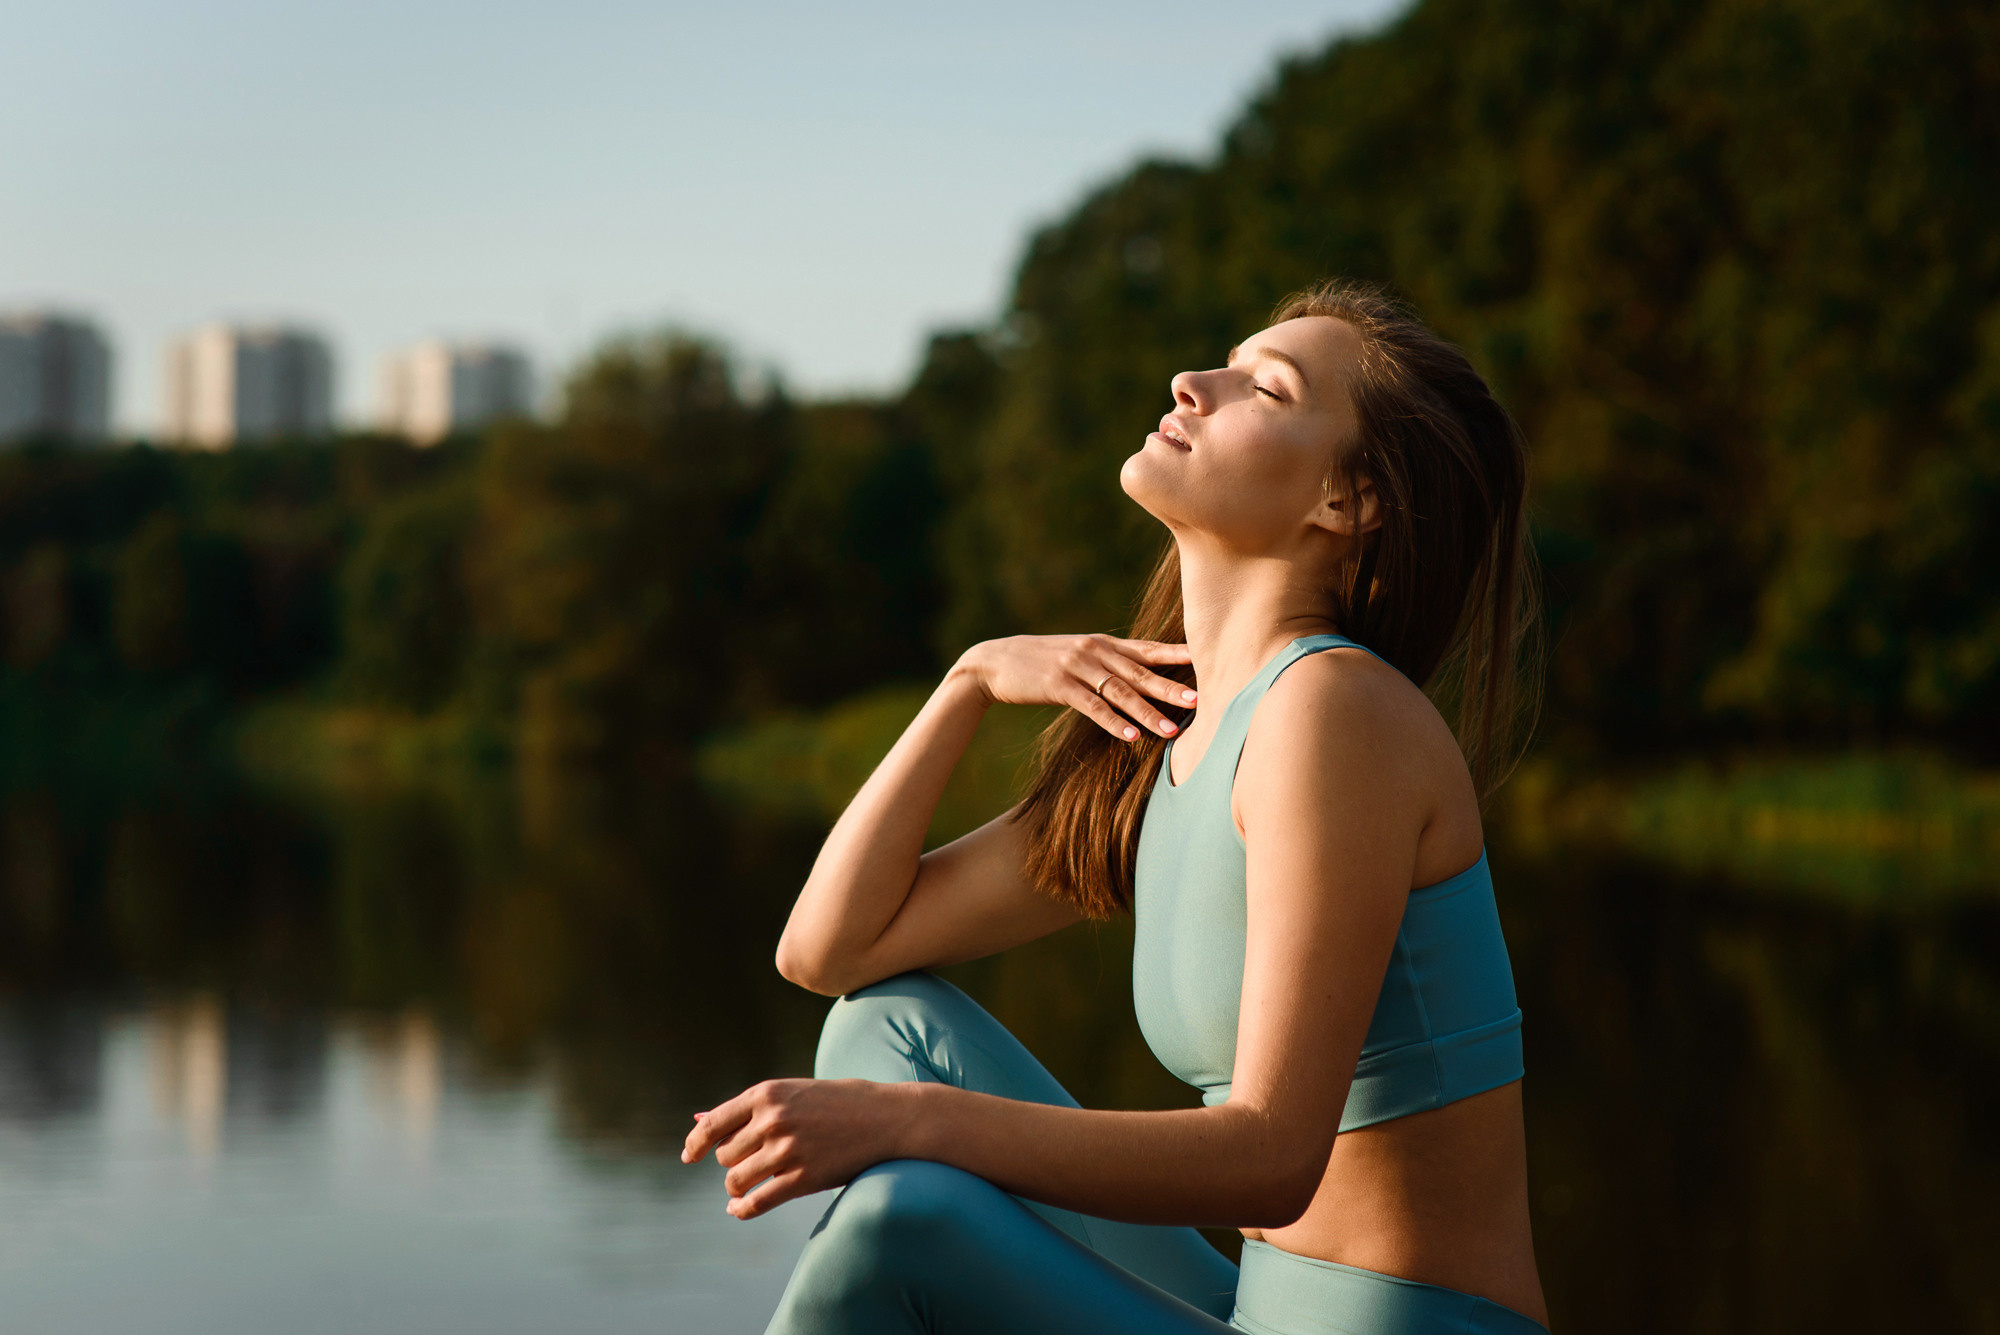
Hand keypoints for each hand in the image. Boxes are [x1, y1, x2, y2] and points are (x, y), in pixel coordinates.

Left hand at [681, 1078, 917, 1219]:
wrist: (887, 1118)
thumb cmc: (840, 1101)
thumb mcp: (794, 1092)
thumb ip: (750, 1109)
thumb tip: (698, 1121)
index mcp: (767, 1093)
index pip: (714, 1123)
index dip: (696, 1143)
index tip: (690, 1156)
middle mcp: (772, 1120)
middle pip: (726, 1156)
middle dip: (733, 1163)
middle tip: (751, 1162)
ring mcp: (787, 1151)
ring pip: (736, 1180)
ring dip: (738, 1186)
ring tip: (751, 1183)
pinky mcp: (802, 1178)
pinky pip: (757, 1202)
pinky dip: (742, 1209)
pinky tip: (738, 1209)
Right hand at [956, 634, 1197, 741]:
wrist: (993, 662)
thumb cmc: (1039, 662)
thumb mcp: (1076, 655)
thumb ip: (1106, 661)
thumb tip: (1138, 676)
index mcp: (1102, 644)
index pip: (1146, 649)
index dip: (1174, 655)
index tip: (1204, 660)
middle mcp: (1093, 651)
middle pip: (1139, 672)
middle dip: (1171, 687)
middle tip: (1200, 700)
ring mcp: (1076, 667)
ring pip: (1119, 692)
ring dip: (1146, 712)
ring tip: (1171, 731)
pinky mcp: (1058, 686)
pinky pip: (1091, 707)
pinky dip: (1112, 722)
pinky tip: (1130, 736)